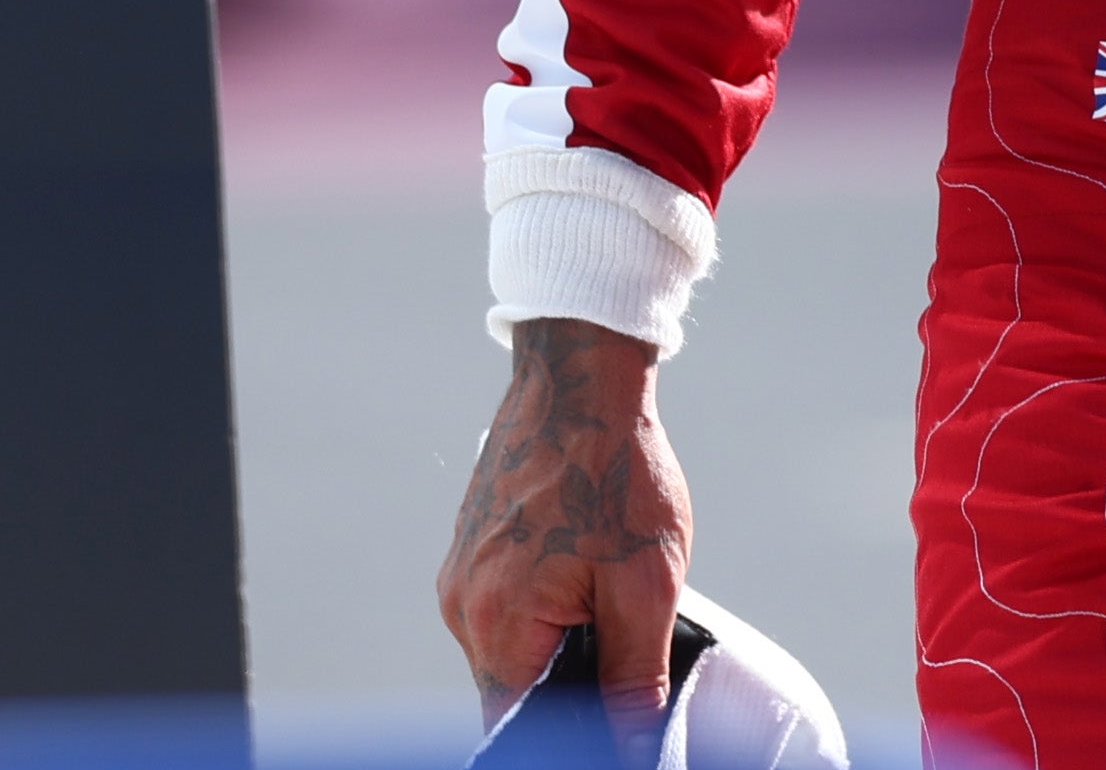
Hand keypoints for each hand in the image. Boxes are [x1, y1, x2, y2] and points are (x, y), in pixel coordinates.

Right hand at [439, 319, 693, 721]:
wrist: (580, 374)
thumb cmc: (615, 470)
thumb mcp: (644, 584)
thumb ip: (632, 679)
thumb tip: (633, 747)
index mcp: (497, 626)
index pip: (516, 727)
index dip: (567, 732)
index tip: (609, 719)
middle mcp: (462, 606)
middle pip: (512, 689)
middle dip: (569, 682)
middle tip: (624, 646)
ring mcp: (461, 572)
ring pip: (511, 644)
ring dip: (559, 638)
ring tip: (609, 593)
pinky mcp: (472, 545)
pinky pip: (505, 602)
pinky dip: (545, 603)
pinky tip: (586, 565)